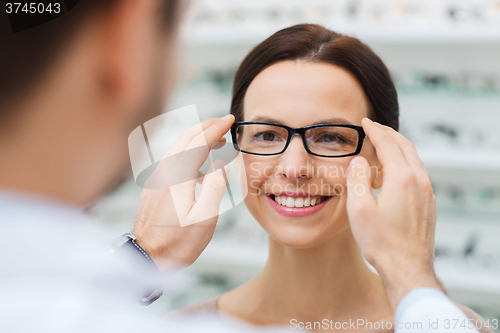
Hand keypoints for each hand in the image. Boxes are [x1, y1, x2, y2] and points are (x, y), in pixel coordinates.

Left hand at [132, 115, 233, 268]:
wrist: (146, 257)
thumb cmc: (177, 243)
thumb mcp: (205, 218)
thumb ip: (215, 187)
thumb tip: (221, 164)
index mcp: (178, 176)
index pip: (199, 141)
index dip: (216, 128)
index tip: (229, 120)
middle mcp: (164, 171)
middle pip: (185, 137)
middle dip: (206, 126)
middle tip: (223, 121)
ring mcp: (156, 178)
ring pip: (177, 147)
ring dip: (197, 138)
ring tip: (215, 139)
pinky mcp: (153, 186)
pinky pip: (172, 159)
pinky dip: (188, 151)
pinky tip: (199, 164)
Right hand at [346, 118, 443, 310]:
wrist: (408, 268)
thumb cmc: (381, 243)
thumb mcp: (359, 210)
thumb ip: (358, 179)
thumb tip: (359, 160)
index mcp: (402, 179)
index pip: (388, 144)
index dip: (375, 130)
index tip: (365, 122)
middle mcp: (419, 181)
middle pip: (405, 146)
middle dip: (388, 133)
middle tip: (374, 127)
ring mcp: (427, 192)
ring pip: (414, 158)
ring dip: (398, 147)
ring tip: (383, 144)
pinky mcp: (429, 203)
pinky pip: (418, 172)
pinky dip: (405, 162)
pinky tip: (394, 170)